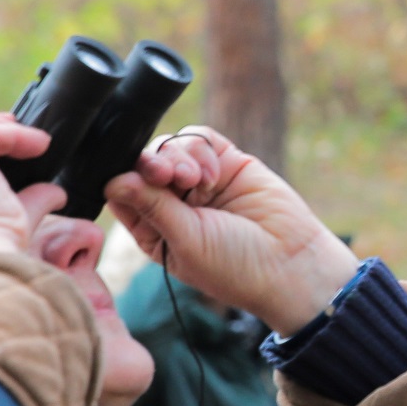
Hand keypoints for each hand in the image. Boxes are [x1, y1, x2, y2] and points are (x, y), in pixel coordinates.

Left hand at [103, 126, 360, 335]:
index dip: (122, 178)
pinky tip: (212, 173)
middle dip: (151, 165)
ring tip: (197, 179)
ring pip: (169, 148)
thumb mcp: (186, 241)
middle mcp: (173, 203)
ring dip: (177, 157)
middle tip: (166, 174)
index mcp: (154, 230)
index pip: (123, 193)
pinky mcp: (227, 161)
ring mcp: (200, 181)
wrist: (293, 263)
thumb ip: (152, 206)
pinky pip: (199, 138)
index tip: (132, 177)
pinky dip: (200, 149)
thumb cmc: (237, 267)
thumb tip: (113, 179)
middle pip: (143, 165)